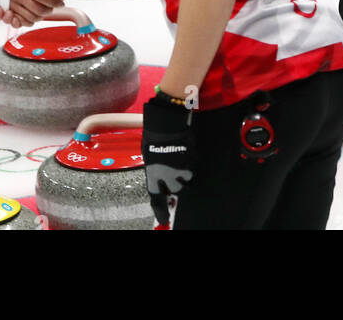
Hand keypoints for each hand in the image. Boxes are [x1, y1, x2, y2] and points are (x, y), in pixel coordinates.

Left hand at [142, 94, 194, 228]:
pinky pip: (193, 166)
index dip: (160, 210)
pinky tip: (186, 152)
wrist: (166, 123)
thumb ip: (155, 168)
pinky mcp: (192, 160)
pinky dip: (190, 163)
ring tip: (180, 162)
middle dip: (176, 185)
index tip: (163, 219)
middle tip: (175, 176)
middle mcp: (168, 175)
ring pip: (187, 179)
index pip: (156, 197)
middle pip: (176, 190)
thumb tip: (160, 176)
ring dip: (184, 174)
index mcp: (153, 174)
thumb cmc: (153, 136)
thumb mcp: (149, 155)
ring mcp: (181, 168)